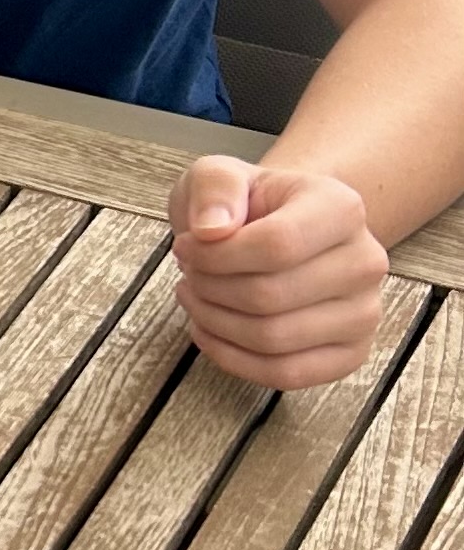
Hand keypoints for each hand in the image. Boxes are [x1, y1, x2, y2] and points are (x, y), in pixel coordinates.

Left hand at [169, 154, 386, 389]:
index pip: (277, 245)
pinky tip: (209, 331)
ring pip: (274, 339)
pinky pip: (286, 375)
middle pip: (270, 297)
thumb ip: (215, 187)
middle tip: (188, 274)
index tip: (184, 247)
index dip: (216, 255)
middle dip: (209, 288)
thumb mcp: (221, 175)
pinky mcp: (351, 354)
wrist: (280, 231)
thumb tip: (211, 230)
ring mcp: (364, 313)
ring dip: (215, 323)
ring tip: (195, 297)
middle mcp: (366, 262)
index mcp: (342, 208)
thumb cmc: (250, 205)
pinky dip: (234, 359)